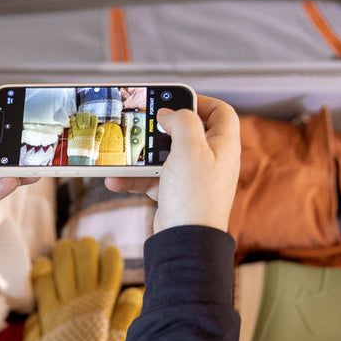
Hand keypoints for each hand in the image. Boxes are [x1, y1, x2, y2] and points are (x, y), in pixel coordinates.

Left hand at [67, 112, 105, 164]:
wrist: (80, 160)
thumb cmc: (89, 154)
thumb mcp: (96, 145)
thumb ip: (99, 135)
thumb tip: (101, 128)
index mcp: (92, 132)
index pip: (94, 118)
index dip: (92, 117)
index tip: (91, 119)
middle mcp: (85, 130)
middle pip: (85, 116)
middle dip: (85, 115)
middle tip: (84, 118)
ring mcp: (77, 132)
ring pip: (77, 118)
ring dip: (78, 117)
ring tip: (78, 119)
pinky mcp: (71, 134)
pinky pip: (71, 125)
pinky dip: (72, 123)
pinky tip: (73, 124)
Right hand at [105, 95, 239, 232]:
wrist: (186, 242)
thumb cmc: (195, 197)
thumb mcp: (190, 148)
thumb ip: (182, 121)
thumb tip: (170, 114)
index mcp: (223, 145)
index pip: (221, 113)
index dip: (202, 101)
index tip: (178, 99)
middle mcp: (211, 161)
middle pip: (188, 133)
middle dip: (162, 129)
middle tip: (144, 123)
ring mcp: (193, 179)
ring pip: (165, 157)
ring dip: (141, 157)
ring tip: (122, 155)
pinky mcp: (176, 195)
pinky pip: (153, 180)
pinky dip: (136, 179)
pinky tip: (117, 179)